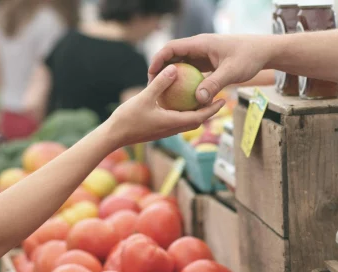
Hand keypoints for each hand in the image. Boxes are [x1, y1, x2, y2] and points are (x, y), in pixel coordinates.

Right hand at [108, 64, 224, 147]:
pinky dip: (184, 112)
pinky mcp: (159, 129)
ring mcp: (165, 130)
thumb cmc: (128, 118)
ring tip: (203, 99)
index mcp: (173, 123)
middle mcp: (172, 129)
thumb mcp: (144, 97)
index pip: (199, 117)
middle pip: (197, 120)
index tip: (223, 100)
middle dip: (209, 111)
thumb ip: (160, 83)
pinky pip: (177, 120)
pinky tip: (181, 102)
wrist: (113, 136)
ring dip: (197, 113)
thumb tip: (174, 68)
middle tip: (219, 98)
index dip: (213, 109)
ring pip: (187, 122)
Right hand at [148, 34, 273, 104]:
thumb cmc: (249, 57)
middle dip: (161, 70)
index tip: (151, 74)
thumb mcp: (231, 72)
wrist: (263, 52)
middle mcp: (199, 47)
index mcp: (201, 43)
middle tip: (152, 87)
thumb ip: (214, 84)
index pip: (172, 48)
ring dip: (172, 77)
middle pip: (173, 56)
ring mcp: (203, 55)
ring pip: (182, 64)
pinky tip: (182, 97)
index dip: (158, 59)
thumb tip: (198, 99)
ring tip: (163, 93)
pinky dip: (185, 81)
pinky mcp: (208, 63)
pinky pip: (192, 71)